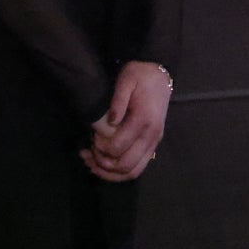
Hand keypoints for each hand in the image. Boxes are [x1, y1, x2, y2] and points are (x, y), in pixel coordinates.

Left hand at [81, 61, 171, 181]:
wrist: (160, 74)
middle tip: (88, 153)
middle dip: (103, 165)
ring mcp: (154, 142)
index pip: (118, 146)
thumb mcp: (126, 80)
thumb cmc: (141, 75)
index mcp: (144, 120)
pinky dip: (120, 172)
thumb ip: (117, 101)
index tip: (91, 139)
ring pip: (133, 171)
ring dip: (111, 174)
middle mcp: (152, 135)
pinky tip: (104, 166)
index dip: (101, 148)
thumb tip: (110, 122)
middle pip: (126, 165)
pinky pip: (138, 167)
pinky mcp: (153, 144)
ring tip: (92, 165)